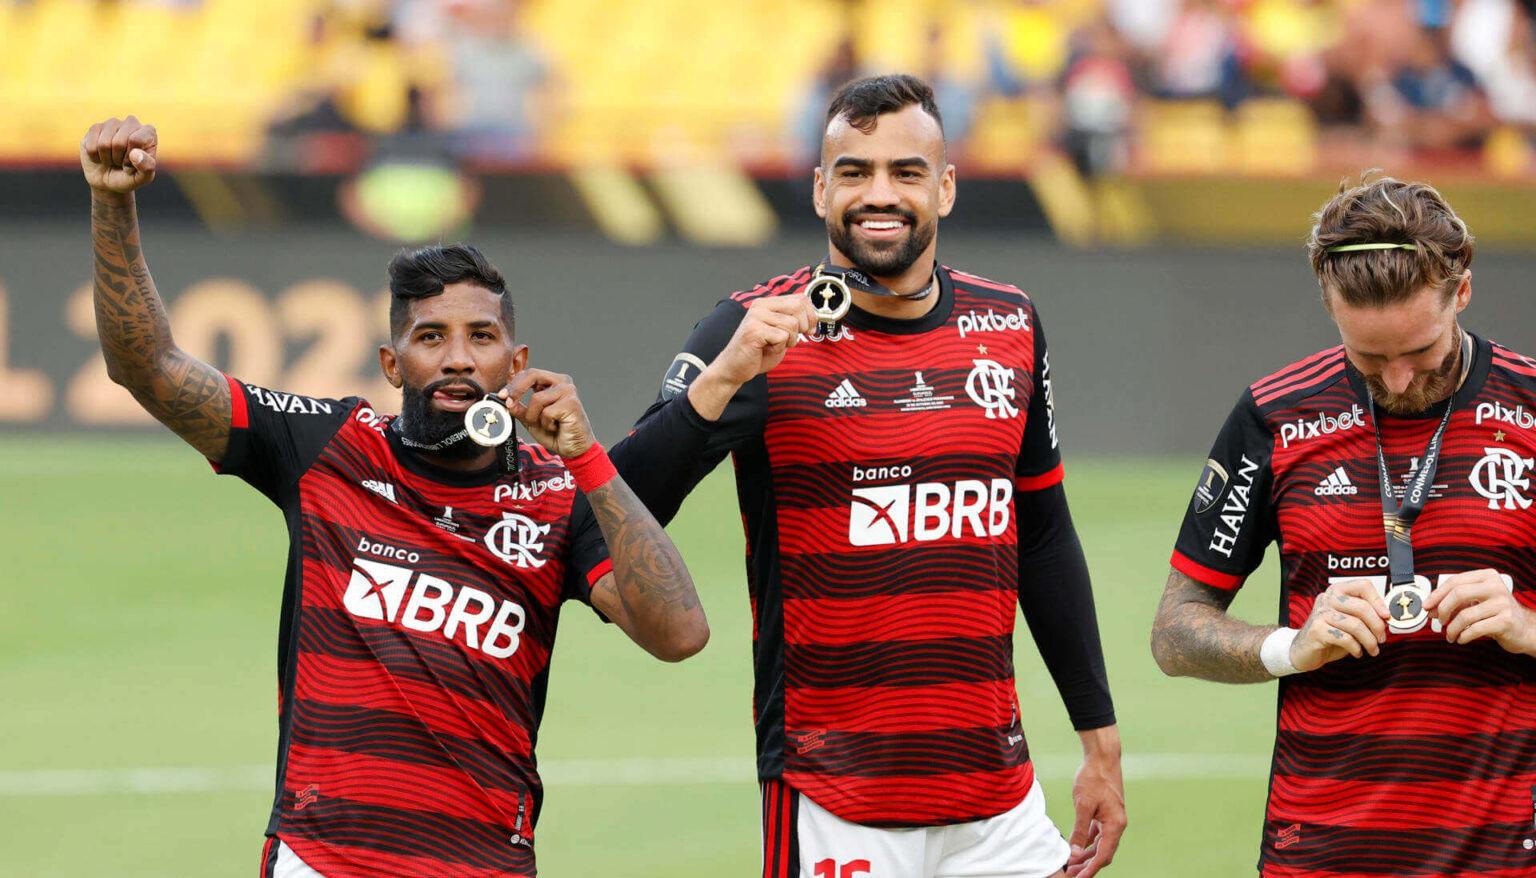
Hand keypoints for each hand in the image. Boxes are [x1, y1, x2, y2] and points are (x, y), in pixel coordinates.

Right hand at [81, 116, 157, 194]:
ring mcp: (112, 123)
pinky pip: (91, 146)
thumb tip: (135, 154)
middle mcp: (131, 123)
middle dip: (119, 158)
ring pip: (104, 144)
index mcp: (149, 132)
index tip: (134, 162)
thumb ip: (147, 167)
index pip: (136, 140)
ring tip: (113, 159)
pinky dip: (95, 157)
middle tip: (122, 162)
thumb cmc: (130, 176)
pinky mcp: (95, 127)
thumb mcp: (143, 177)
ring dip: (107, 158)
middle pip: (119, 142)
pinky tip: (101, 156)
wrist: (110, 181)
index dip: (132, 157)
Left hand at [500, 369, 593, 458]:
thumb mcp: (531, 419)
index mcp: (553, 381)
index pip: (529, 374)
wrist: (574, 448)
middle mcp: (563, 382)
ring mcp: (568, 391)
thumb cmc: (556, 432)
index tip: (501, 396)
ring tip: (547, 425)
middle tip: (507, 402)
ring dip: (534, 417)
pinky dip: (546, 424)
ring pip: (536, 399)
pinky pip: (546, 412)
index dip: (513, 384)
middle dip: (516, 389)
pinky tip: (556, 427)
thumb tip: (504, 400)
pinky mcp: (572, 404)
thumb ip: (519, 408)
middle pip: (532, 375)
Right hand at [702, 295, 816, 386]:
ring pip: (792, 324)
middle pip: (798, 307)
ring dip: (789, 340)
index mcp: (768, 303)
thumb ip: (792, 320)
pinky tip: (767, 349)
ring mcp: (756, 317)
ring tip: (774, 345)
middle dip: (802, 327)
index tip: (809, 330)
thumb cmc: (758, 352)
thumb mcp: (780, 332)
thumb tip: (814, 315)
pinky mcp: (754, 331)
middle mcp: (761, 306)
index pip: (800, 298)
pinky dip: (779, 348)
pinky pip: (782, 337)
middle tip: (792, 339)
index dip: (811, 315)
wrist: (735, 368)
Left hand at [1065, 727, 1125, 877]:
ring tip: (1071, 864)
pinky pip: (1097, 834)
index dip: (1090, 869)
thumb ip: (1080, 830)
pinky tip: (1076, 847)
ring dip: (1086, 855)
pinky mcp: (1105, 813)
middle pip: (1103, 853)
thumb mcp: (1083, 805)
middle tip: (1070, 874)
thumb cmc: (1093, 778)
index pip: (1103, 855)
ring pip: (1100, 844)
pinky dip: (1087, 842)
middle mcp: (1116, 824)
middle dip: (1087, 865)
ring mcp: (1112, 819)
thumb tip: (1075, 852)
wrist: (1102, 757)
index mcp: (1115, 825)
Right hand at [1290, 578, 1389, 671]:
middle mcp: (1327, 598)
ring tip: (1372, 649)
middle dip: (1377, 626)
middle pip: (1362, 607)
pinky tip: (1357, 652)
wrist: (1304, 651)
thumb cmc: (1331, 635)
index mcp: (1337, 591)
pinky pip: (1346, 639)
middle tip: (1381, 639)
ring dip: (1369, 641)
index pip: (1363, 586)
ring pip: (1355, 625)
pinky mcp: (1316, 630)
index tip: (1386, 616)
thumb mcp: (1349, 621)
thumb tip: (1387, 617)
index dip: (1378, 601)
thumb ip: (1364, 616)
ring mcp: (1320, 613)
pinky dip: (1356, 648)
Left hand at [1424, 569, 1535, 654]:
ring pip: (1465, 615)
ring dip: (1452, 628)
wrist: (1523, 629)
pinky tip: (1461, 639)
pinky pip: (1475, 629)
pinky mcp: (1506, 620)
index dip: (1437, 594)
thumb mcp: (1475, 603)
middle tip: (1438, 621)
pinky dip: (1463, 636)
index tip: (1426, 606)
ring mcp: (1502, 603)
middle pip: (1458, 594)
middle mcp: (1496, 587)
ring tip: (1450, 635)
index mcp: (1487, 576)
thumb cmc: (1495, 614)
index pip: (1455, 581)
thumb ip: (1453, 603)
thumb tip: (1430, 609)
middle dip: (1443, 609)